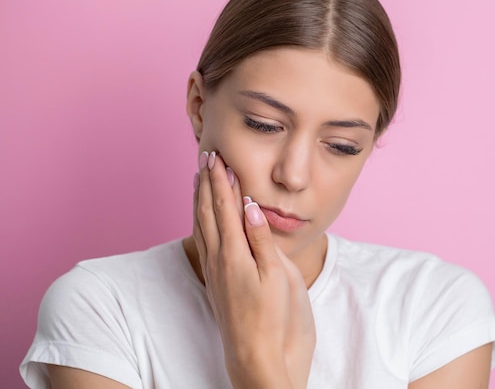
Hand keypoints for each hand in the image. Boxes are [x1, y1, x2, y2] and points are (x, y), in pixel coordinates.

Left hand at [192, 151, 314, 388]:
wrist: (257, 356)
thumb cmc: (272, 318)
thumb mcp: (276, 277)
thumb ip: (261, 239)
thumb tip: (249, 206)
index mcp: (234, 254)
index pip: (225, 208)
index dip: (221, 181)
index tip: (218, 158)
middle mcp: (218, 258)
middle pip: (207, 211)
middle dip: (206, 182)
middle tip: (205, 157)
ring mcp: (214, 269)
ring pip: (200, 224)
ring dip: (199, 198)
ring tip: (198, 178)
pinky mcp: (215, 279)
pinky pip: (201, 240)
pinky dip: (199, 220)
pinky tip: (201, 216)